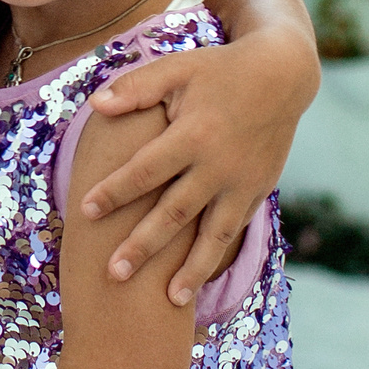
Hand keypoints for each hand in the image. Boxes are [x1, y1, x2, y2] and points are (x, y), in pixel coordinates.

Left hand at [78, 25, 314, 303]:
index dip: (115, 191)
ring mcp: (242, 183)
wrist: (283, 76)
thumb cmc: (219, 71)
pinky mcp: (258, 192)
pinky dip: (217, 257)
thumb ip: (136, 88)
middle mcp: (218, 166)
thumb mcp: (178, 69)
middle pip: (174, 213)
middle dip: (144, 245)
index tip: (85, 211)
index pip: (145, 170)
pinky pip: (235, 231)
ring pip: (213, 235)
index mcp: (193, 134)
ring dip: (191, 269)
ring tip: (170, 299)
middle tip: (114, 274)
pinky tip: (200, 280)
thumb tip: (95, 105)